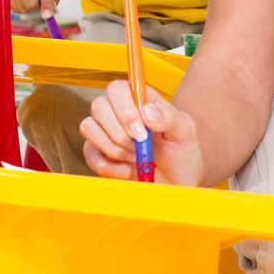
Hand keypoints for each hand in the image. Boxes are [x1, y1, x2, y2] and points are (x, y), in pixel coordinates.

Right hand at [80, 80, 205, 185]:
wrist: (176, 184)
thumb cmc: (181, 154)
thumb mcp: (185, 133)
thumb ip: (170, 118)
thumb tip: (147, 111)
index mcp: (140, 100)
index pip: (117, 88)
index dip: (124, 108)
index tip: (141, 130)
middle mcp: (118, 112)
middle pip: (98, 106)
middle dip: (119, 132)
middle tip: (140, 145)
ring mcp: (105, 133)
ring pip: (89, 127)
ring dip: (114, 148)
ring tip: (135, 157)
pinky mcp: (97, 154)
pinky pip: (89, 154)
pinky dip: (111, 166)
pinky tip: (127, 169)